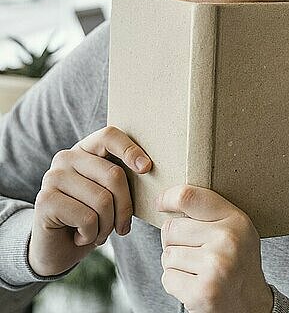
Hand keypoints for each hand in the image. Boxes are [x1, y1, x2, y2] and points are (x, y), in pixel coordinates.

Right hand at [28, 125, 151, 276]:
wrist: (57, 250)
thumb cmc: (90, 219)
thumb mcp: (109, 194)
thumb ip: (120, 178)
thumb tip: (147, 167)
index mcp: (84, 149)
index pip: (109, 135)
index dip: (130, 149)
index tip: (146, 168)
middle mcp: (66, 157)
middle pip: (113, 175)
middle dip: (125, 208)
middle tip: (121, 227)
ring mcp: (53, 177)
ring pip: (102, 200)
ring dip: (107, 226)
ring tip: (99, 233)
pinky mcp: (45, 201)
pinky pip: (87, 219)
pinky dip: (92, 235)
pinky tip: (81, 237)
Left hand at [156, 184, 272, 312]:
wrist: (253, 305)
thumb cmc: (237, 261)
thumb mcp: (235, 229)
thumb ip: (209, 212)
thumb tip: (166, 200)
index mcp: (235, 220)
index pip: (188, 197)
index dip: (167, 197)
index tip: (161, 202)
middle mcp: (228, 240)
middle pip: (171, 228)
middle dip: (173, 242)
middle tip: (193, 253)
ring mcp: (216, 266)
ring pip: (167, 255)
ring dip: (175, 265)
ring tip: (197, 270)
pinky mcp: (203, 292)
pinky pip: (168, 278)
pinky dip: (175, 284)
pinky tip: (195, 285)